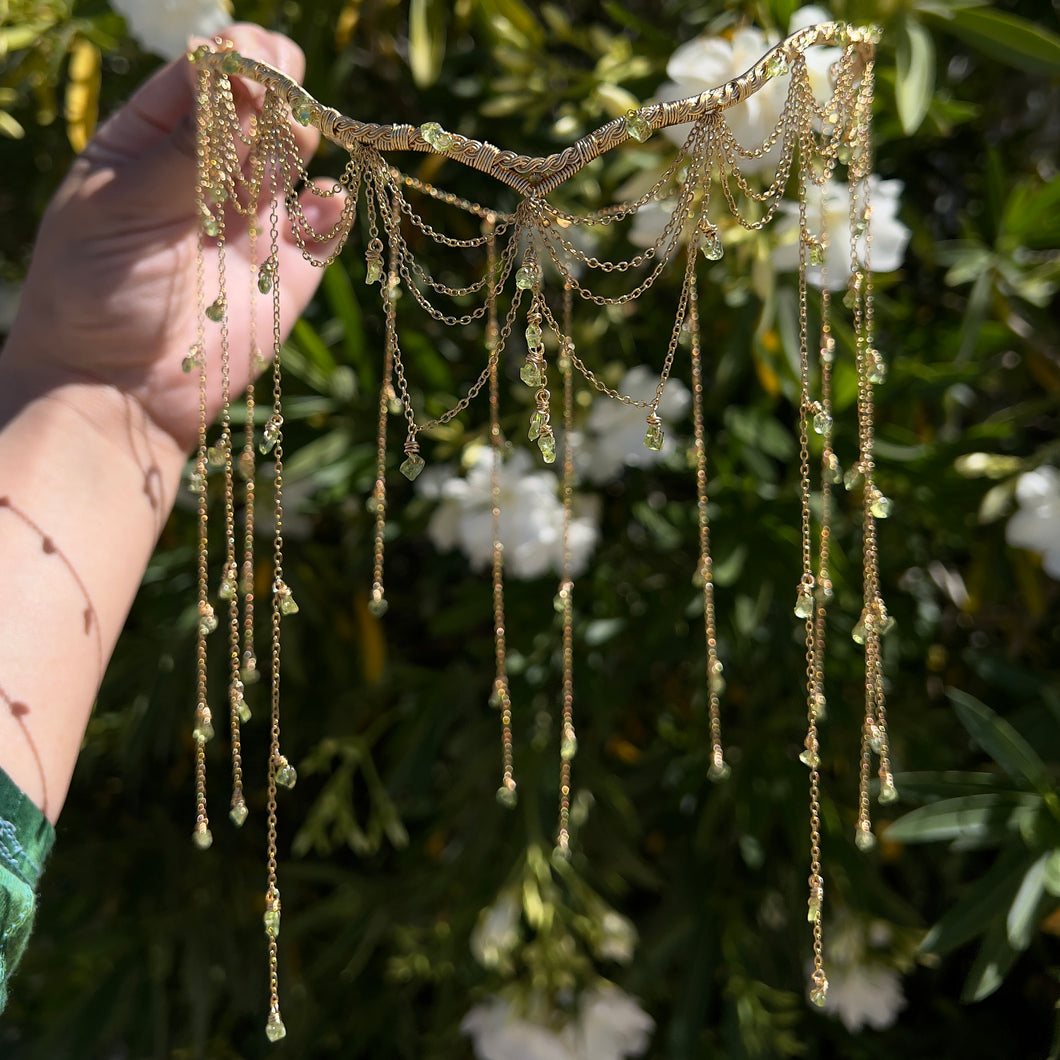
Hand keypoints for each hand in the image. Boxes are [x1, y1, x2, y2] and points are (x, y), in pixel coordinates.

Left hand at [4, 23, 343, 453]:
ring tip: (294, 144)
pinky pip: (323, 231)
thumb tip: (239, 71)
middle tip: (282, 100)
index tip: (252, 60)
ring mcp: (249, 225)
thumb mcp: (123, 208)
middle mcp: (205, 177)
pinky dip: (332, 212)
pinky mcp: (286, 276)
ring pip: (293, 160)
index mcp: (149, 146)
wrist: (116, 392)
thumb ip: (186, 148)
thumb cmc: (93, 293)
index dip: (233, 62)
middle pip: (258, 111)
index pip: (201, 80)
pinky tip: (324, 205)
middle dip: (275, 95)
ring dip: (300, 142)